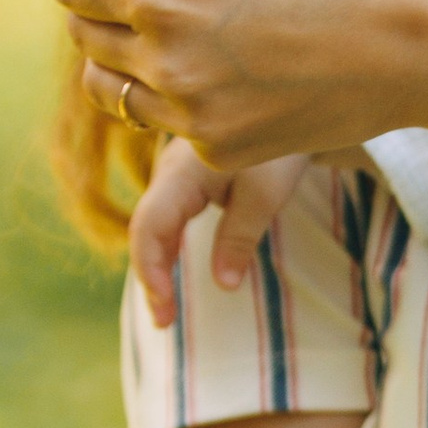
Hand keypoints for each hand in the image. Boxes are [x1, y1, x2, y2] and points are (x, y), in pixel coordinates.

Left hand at [44, 0, 427, 161]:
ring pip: (113, 89)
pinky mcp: (222, 152)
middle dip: (93, 4)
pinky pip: (166, 123)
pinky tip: (220, 68)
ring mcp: (193, 115)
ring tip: (169, 29)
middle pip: (85, 36)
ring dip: (124, 56)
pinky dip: (174, 95)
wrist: (419, 44)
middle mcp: (167, 60)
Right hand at [130, 139, 311, 327]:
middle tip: (165, 322)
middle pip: (145, 230)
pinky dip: (167, 252)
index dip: (151, 269)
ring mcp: (173, 178)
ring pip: (153, 227)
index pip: (150, 226)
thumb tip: (224, 285)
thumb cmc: (278, 147)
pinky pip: (166, 220)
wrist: (282, 105)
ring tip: (166, 311)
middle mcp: (168, 175)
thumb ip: (240, 236)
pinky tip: (172, 279)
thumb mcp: (265, 194)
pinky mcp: (184, 182)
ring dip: (157, 267)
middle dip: (151, 277)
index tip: (165, 309)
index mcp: (182, 173)